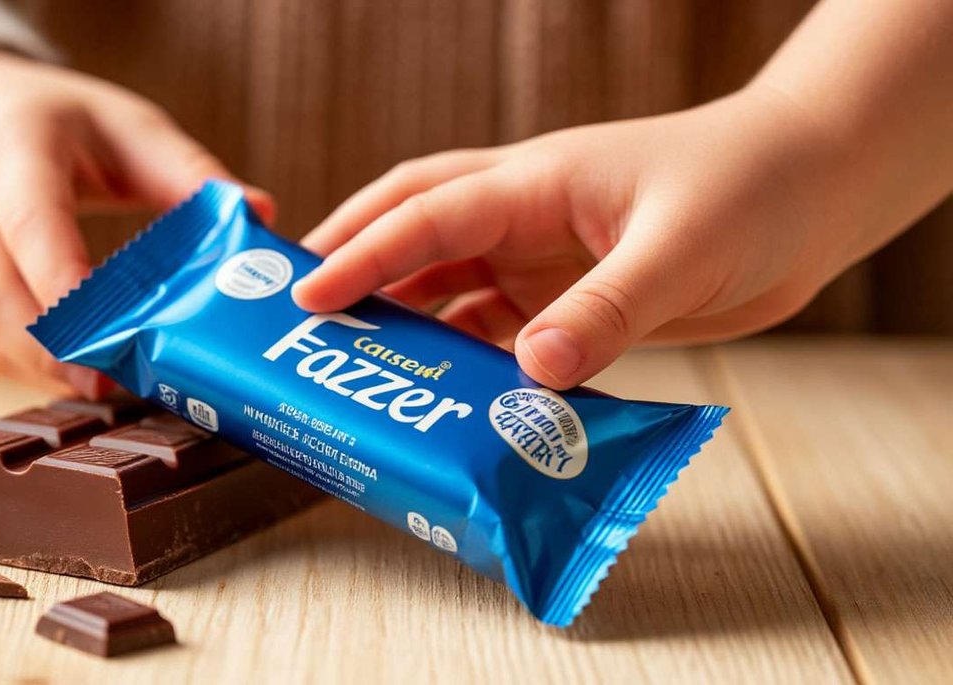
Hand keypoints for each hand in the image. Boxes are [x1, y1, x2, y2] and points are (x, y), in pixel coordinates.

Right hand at [0, 49, 273, 396]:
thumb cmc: (57, 123)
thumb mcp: (125, 126)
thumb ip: (188, 172)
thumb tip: (261, 212)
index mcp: (12, 148)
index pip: (32, 223)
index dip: (65, 283)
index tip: (110, 333)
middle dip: (50, 350)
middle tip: (114, 384)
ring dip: (41, 369)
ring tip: (108, 390)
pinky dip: (28, 368)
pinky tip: (81, 381)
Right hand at [293, 86, 870, 388]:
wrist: (814, 193)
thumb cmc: (750, 190)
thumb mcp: (677, 251)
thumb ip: (605, 312)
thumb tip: (530, 374)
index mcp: (537, 183)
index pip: (427, 215)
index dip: (363, 253)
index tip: (305, 297)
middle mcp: (527, 215)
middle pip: (416, 230)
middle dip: (356, 264)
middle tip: (298, 315)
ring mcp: (548, 255)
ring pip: (452, 283)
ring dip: (406, 318)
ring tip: (358, 365)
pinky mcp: (573, 294)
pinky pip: (500, 325)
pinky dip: (468, 355)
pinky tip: (449, 390)